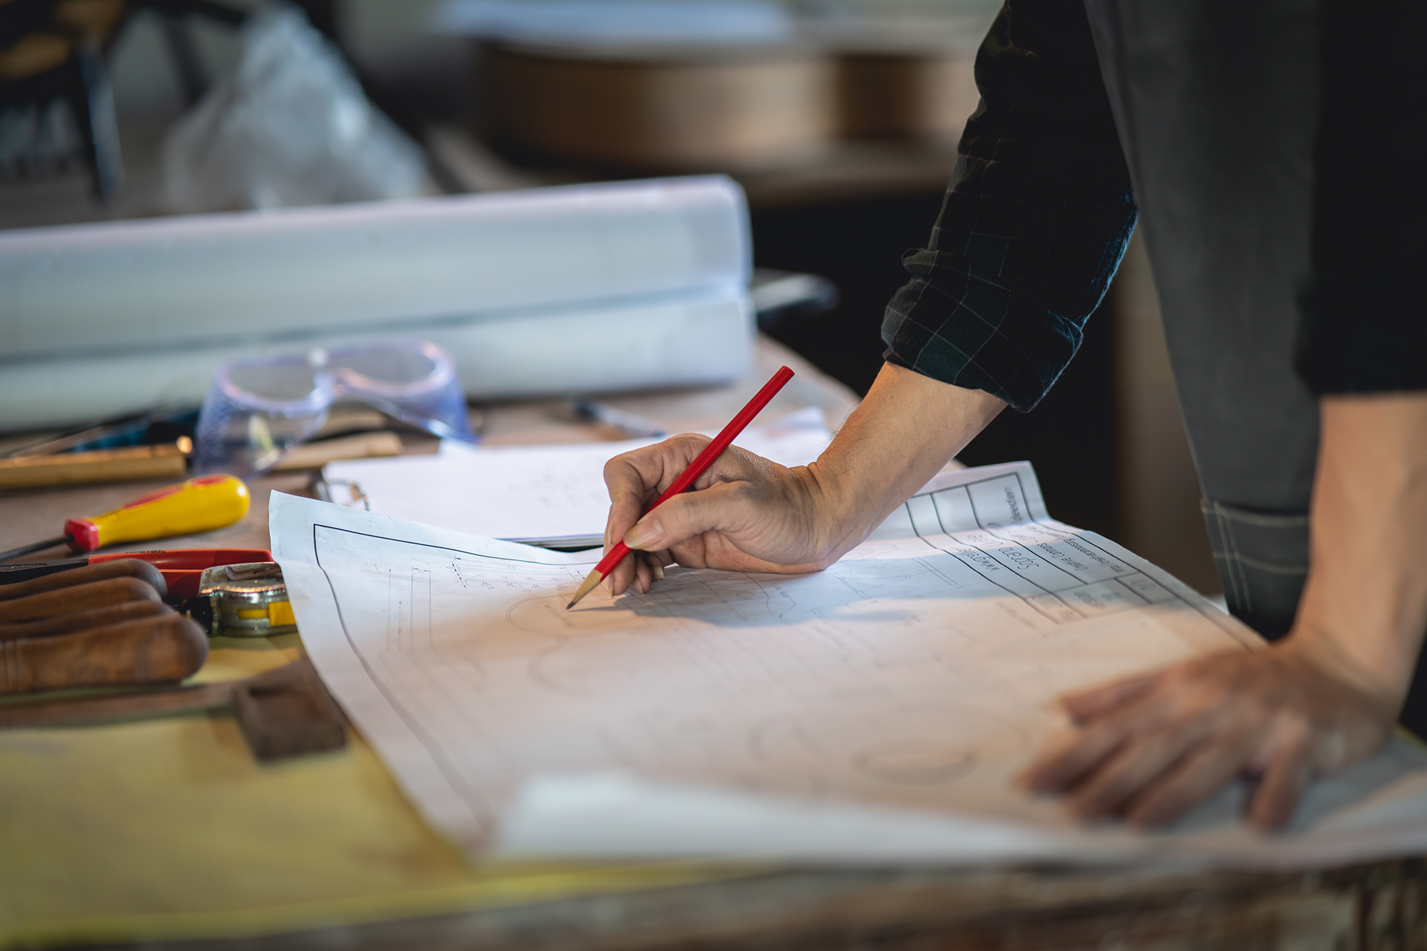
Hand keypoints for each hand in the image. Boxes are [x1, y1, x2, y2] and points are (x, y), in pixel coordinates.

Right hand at [601, 435, 829, 596]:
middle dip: (617, 543)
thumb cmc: (790, 506)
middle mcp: (674, 482)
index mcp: (683, 456)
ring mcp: (678, 513)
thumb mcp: (741, 504)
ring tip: (635, 586)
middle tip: (617, 580)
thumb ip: (687, 514)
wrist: (820, 528)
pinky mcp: (687, 539)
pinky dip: (642, 568)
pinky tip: (650, 582)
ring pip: (632, 535)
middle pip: (623, 509)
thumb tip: (638, 534)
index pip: (627, 474)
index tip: (627, 540)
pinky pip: (651, 553)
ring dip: (627, 561)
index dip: (619, 507)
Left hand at [1019, 636, 1398, 828]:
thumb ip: (1124, 694)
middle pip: (1153, 747)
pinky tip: (1260, 824)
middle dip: (1110, 781)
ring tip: (1138, 823)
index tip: (1033, 783)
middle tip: (1072, 813)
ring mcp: (1260, 722)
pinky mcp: (1307, 740)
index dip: (1073, 757)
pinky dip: (1276, 796)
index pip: (1115, 728)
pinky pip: (1290, 773)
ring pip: (1211, 761)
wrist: (1338, 662)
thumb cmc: (1250, 678)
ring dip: (1176, 792)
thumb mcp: (1184, 675)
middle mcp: (1213, 705)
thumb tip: (1065, 707)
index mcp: (1178, 691)